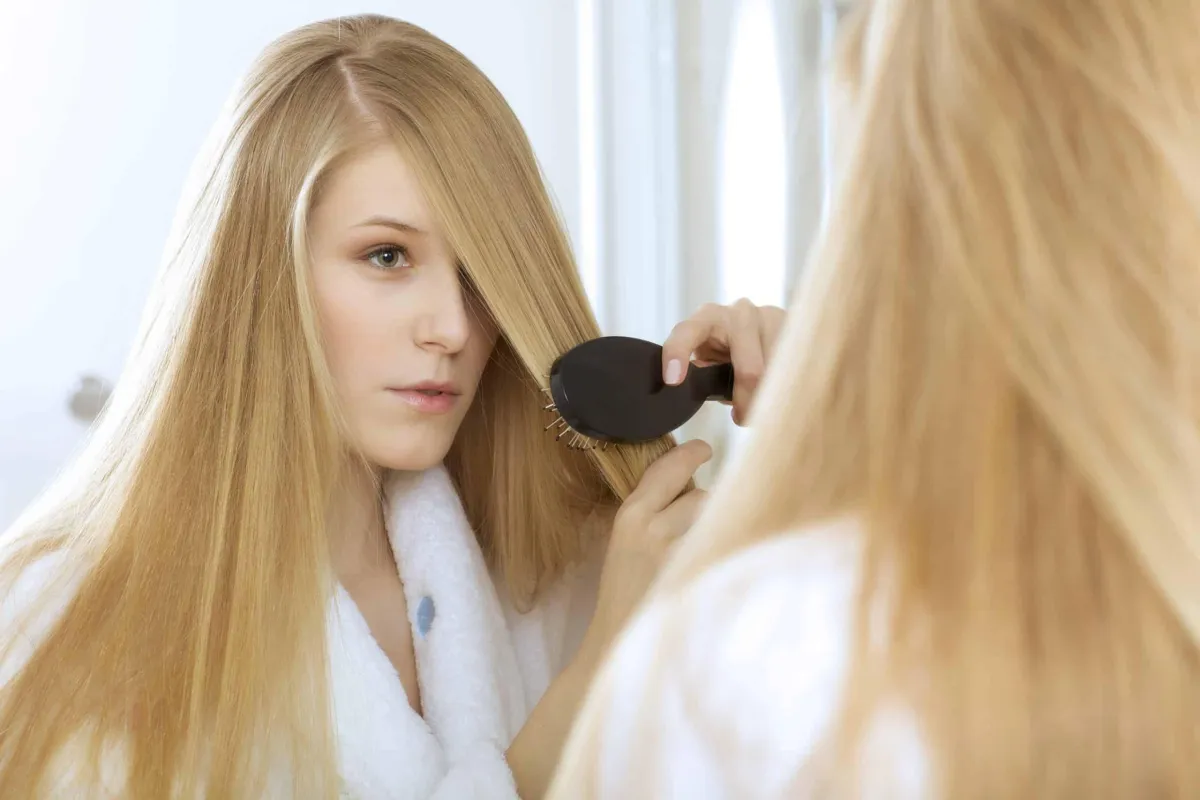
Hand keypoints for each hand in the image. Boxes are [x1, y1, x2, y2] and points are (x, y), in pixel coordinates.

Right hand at [578, 439, 712, 663]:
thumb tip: (690, 483)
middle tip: (698, 531)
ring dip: (718, 530)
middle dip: (705, 508)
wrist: (621, 644)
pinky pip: (726, 548)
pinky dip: (726, 554)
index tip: (704, 449)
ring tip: (704, 554)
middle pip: (701, 495)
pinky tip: (716, 571)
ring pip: (717, 520)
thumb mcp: (626, 543)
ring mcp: (678, 556)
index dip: (690, 454)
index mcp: (630, 516)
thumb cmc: (625, 594)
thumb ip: (653, 512)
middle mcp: (653, 530)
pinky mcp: (699, 578)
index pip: (668, 468)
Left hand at [662, 299, 785, 424]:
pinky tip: (784, 391)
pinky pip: (797, 368)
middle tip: (743, 419)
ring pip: (778, 374)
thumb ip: (701, 374)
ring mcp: (770, 315)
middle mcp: (740, 312)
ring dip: (771, 397)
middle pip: (750, 371)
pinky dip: (788, 388)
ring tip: (765, 402)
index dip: (677, 354)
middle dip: (747, 402)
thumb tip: (695, 398)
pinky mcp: (796, 326)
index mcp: (707, 317)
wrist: (761, 327)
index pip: (687, 332)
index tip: (673, 381)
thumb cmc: (725, 351)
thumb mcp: (707, 359)